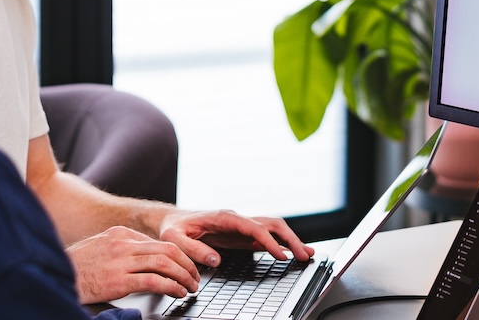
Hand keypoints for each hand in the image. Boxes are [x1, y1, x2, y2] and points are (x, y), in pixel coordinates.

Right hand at [67, 226, 200, 304]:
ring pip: (164, 263)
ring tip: (190, 286)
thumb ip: (122, 248)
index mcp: (120, 234)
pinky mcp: (119, 280)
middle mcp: (123, 243)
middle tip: (195, 276)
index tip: (186, 265)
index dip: (178, 254)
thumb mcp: (100, 246)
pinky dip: (171, 286)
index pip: (159, 241)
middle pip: (167, 249)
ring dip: (183, 276)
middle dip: (187, 264)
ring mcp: (121, 261)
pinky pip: (153, 281)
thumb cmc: (77, 266)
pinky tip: (177, 292)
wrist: (58, 276)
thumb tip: (145, 256)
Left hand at [157, 209, 314, 267]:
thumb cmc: (173, 228)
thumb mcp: (175, 239)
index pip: (253, 227)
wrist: (171, 221)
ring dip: (290, 239)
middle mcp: (236, 219)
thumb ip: (194, 249)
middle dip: (290, 238)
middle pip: (270, 224)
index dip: (269, 241)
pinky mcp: (241, 235)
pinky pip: (265, 237)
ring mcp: (241, 226)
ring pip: (272, 228)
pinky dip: (281, 244)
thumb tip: (216, 260)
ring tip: (306, 253)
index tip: (281, 255)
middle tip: (304, 255)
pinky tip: (291, 253)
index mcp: (223, 217)